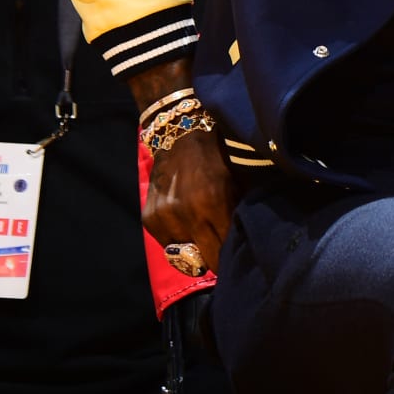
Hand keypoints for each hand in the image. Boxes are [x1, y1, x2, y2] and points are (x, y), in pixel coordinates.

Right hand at [134, 60, 234, 273]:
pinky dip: (176, 238)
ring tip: (202, 236)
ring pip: (184, 254)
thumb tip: (245, 242)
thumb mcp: (235, 181)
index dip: (231, 258)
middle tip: (221, 253)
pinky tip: (184, 224)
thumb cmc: (215, 157)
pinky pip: (166, 243)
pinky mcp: (149, 218)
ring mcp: (165, 217)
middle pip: (205, 259)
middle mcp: (187, 214)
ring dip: (194, 248)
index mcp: (212, 203)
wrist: (178, 134)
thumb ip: (237, 213)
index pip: (224, 250)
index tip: (237, 260)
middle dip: (215, 258)